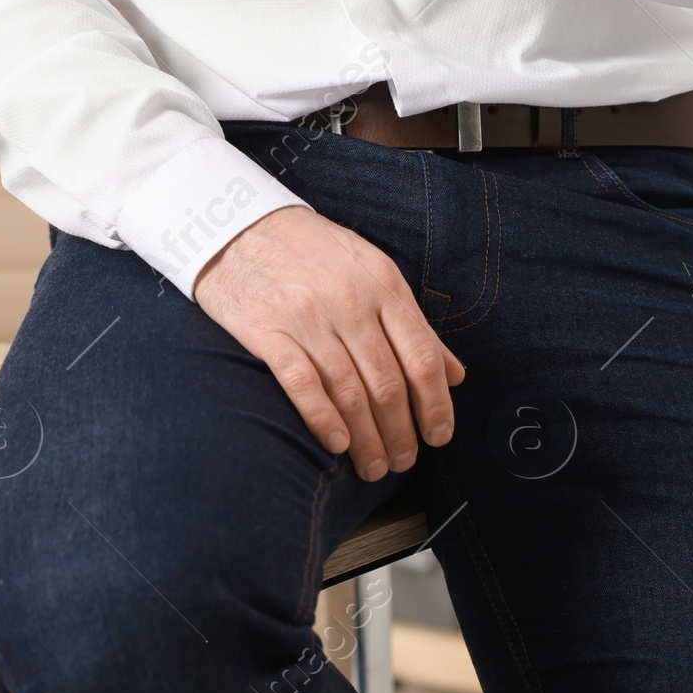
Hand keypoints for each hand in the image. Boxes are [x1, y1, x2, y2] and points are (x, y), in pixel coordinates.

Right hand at [192, 206, 463, 478]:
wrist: (237, 226)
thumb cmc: (313, 252)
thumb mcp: (371, 271)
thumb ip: (412, 324)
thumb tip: (455, 375)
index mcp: (383, 282)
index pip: (421, 357)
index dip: (435, 405)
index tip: (438, 437)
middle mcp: (349, 299)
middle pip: (387, 384)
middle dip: (401, 433)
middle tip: (402, 462)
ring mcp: (307, 315)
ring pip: (349, 393)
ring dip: (366, 440)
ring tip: (373, 466)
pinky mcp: (267, 329)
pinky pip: (302, 385)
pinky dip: (323, 420)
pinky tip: (336, 443)